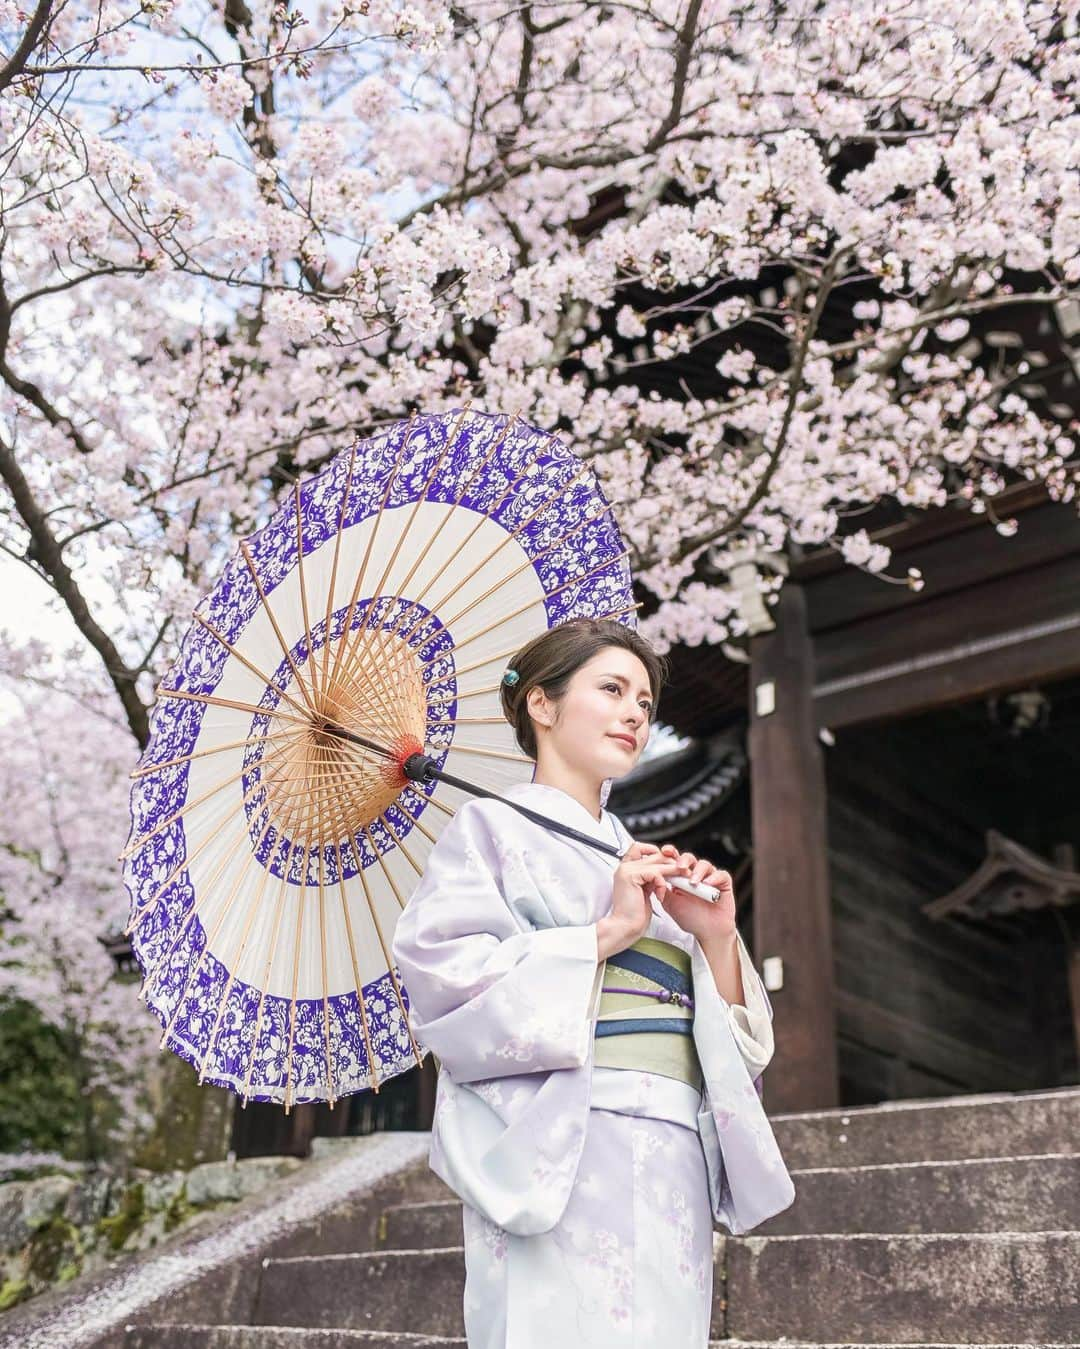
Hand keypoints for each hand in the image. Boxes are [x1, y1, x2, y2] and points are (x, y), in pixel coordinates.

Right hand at [596, 841, 680, 959]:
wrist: (625, 927)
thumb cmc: (634, 915)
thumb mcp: (645, 891)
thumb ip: (650, 879)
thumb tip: (663, 872)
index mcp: (626, 869)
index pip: (640, 848)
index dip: (655, 852)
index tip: (668, 863)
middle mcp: (625, 867)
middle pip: (653, 853)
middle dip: (670, 862)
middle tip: (683, 871)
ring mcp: (627, 870)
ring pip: (657, 861)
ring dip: (672, 870)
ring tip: (680, 879)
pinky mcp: (631, 876)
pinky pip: (655, 872)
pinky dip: (662, 883)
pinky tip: (661, 894)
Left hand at [655, 844, 736, 943]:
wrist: (707, 932)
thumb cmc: (689, 917)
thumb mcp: (670, 902)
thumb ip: (661, 888)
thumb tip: (651, 875)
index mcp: (681, 877)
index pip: (675, 860)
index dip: (670, 854)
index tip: (663, 852)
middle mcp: (695, 874)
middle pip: (689, 858)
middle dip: (683, 860)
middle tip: (680, 867)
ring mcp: (710, 877)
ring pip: (704, 864)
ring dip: (698, 871)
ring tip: (693, 882)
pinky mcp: (724, 883)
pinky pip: (721, 874)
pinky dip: (714, 877)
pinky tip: (708, 883)